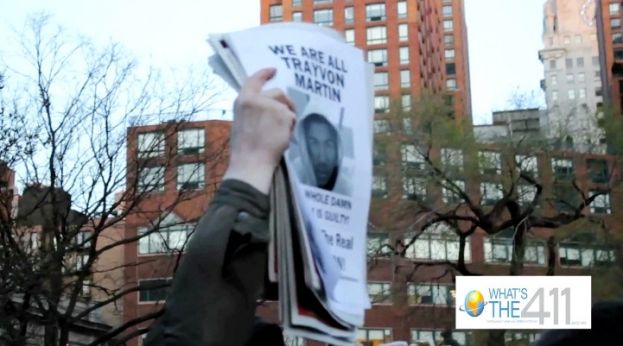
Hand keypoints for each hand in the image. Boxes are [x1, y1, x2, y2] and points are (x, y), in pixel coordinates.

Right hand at [223, 68, 295, 193]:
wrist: (251, 162)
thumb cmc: (245, 149)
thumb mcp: (242, 122)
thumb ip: (253, 110)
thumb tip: (269, 107)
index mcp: (243, 100)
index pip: (254, 80)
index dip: (264, 73)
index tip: (273, 70)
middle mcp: (257, 99)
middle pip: (278, 93)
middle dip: (285, 103)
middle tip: (287, 116)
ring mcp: (271, 105)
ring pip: (287, 106)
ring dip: (288, 117)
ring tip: (282, 133)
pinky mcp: (283, 114)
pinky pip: (292, 117)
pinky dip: (291, 127)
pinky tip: (283, 137)